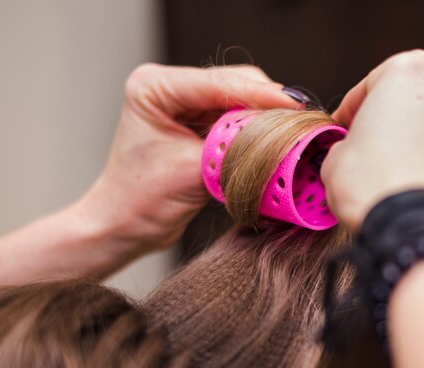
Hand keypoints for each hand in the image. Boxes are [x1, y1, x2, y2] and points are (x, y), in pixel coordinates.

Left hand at [75, 64, 296, 251]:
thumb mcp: (190, 172)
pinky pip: (238, 120)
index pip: (218, 82)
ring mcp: (185, 105)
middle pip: (235, 84)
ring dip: (265, 119)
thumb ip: (233, 151)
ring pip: (241, 101)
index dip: (260, 95)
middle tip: (299, 125)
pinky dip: (256, 132)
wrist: (124, 228)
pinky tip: (274, 143)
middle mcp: (169, 88)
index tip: (294, 107)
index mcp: (153, 87)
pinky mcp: (198, 124)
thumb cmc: (138, 202)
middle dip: (267, 105)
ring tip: (291, 135)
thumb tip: (279, 139)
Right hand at [322, 50, 423, 231]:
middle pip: (417, 100)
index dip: (354, 108)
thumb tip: (355, 153)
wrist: (414, 230)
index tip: (346, 127)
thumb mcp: (335, 157)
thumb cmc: (371, 185)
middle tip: (376, 148)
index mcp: (410, 72)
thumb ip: (349, 143)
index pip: (374, 83)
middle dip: (398, 121)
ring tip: (403, 173)